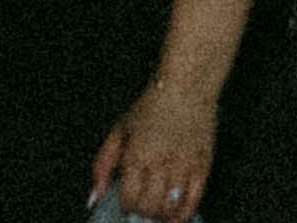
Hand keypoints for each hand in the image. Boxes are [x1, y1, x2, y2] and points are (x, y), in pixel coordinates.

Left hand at [90, 76, 218, 218]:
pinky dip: (184, 214)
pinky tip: (176, 214)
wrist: (186, 86)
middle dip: (143, 211)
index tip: (128, 201)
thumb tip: (94, 197)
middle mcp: (160, 162)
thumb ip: (102, 166)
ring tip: (158, 210)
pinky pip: (194, 200)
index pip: (129, 198)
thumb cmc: (152, 106)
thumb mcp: (119, 131)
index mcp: (136, 154)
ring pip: (171, 207)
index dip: (126, 205)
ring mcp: (183, 165)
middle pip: (150, 207)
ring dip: (161, 215)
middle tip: (143, 206)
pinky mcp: (202, 164)